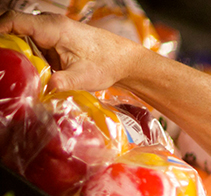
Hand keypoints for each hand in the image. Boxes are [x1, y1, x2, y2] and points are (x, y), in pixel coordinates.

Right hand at [0, 11, 150, 91]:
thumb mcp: (85, 77)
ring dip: (12, 53)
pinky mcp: (50, 41)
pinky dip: (22, 57)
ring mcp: (48, 32)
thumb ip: (66, 81)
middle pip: (11, 29)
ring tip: (10, 71)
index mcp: (53, 28)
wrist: (124, 60)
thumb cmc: (107, 64)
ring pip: (18, 38)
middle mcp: (47, 26)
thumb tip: (49, 86)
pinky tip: (24, 72)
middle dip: (2, 46)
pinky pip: (28, 45)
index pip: (13, 20)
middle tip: (2, 67)